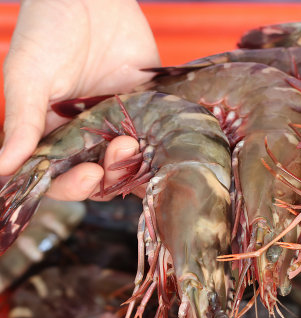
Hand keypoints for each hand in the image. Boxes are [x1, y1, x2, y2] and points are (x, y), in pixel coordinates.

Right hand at [1, 0, 158, 200]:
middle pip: (102, 177)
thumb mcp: (28, 77)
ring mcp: (119, 123)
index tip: (90, 174)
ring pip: (132, 163)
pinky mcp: (147, 107)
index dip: (75, 186)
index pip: (62, 178)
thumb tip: (2, 168)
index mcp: (52, 134)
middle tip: (122, 149)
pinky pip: (158, 136)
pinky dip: (162, 146)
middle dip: (111, 174)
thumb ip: (22, 122)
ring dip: (136, 163)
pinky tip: (166, 146)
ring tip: (136, 140)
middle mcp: (87, 135)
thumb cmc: (48, 31)